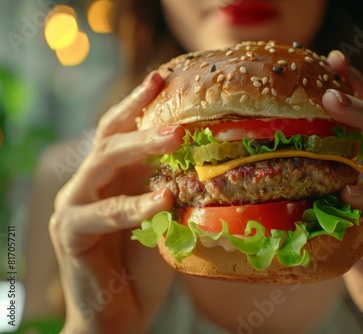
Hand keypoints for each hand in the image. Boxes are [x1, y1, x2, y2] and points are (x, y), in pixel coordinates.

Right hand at [49, 71, 184, 332]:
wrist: (120, 314)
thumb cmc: (144, 266)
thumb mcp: (166, 220)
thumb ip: (175, 190)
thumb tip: (209, 162)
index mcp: (113, 177)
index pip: (122, 128)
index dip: (140, 101)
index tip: (166, 76)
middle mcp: (90, 183)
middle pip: (110, 135)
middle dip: (141, 113)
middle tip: (170, 95)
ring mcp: (75, 205)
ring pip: (102, 162)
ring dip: (139, 146)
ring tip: (174, 136)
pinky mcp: (70, 232)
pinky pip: (105, 212)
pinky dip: (136, 204)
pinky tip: (164, 199)